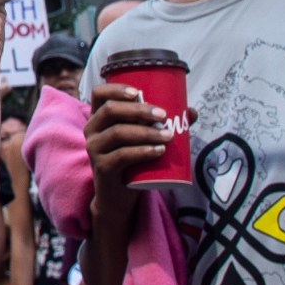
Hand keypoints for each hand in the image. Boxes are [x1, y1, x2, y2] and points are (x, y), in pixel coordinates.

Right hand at [85, 85, 194, 224]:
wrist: (119, 196)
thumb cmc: (132, 162)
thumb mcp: (142, 140)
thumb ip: (163, 124)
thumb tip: (192, 111)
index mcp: (99, 118)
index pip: (99, 94)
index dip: (116, 88)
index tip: (139, 92)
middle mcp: (92, 130)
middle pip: (110, 110)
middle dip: (139, 110)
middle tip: (163, 115)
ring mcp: (94, 149)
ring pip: (118, 133)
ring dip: (146, 132)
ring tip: (168, 136)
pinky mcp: (102, 168)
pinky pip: (121, 156)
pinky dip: (142, 152)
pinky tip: (159, 151)